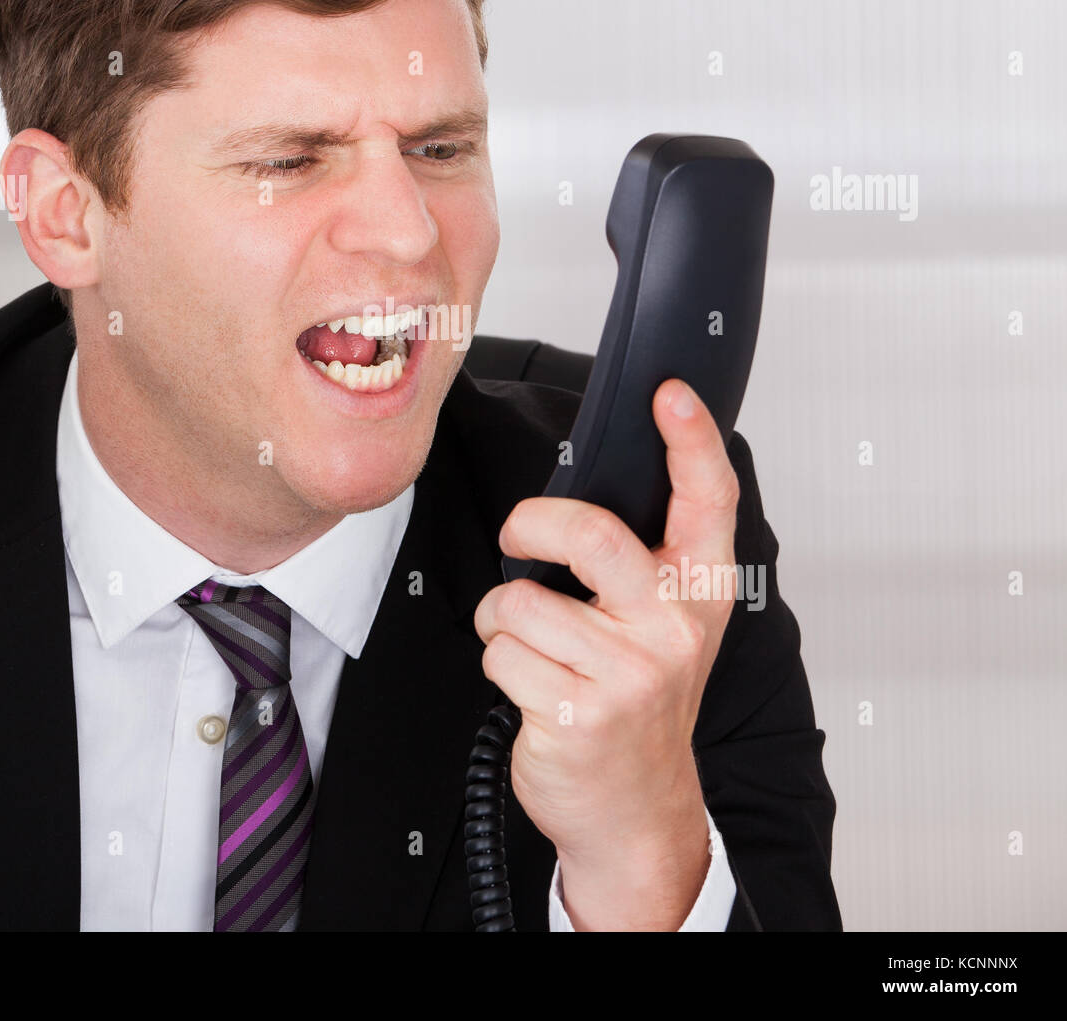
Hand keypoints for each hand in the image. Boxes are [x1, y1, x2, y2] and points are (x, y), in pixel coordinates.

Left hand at [472, 378, 740, 930]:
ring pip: (518, 603)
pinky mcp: (577, 714)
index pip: (706, 501)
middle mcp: (671, 629)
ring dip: (501, 622)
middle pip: (588, 533)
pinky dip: (498, 663)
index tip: (671, 393)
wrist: (636, 811)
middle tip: (519, 538)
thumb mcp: (664, 627)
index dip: (692, 439)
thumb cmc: (639, 700)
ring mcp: (628, 675)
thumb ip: (644, 563)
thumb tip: (586, 489)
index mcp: (698, 593)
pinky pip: (500, 654)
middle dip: (530, 525)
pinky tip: (532, 688)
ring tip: (534, 648)